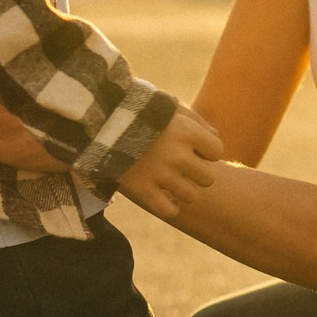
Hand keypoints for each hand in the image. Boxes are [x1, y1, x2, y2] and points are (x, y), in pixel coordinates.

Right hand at [113, 107, 223, 221]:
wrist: (98, 120)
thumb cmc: (138, 110)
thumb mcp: (168, 106)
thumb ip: (195, 120)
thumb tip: (216, 138)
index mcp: (186, 132)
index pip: (217, 151)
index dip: (206, 151)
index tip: (192, 148)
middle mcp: (176, 154)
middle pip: (208, 178)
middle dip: (196, 173)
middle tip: (180, 167)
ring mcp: (159, 174)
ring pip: (190, 196)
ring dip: (181, 190)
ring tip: (168, 180)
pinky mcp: (141, 189)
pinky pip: (168, 210)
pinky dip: (167, 206)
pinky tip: (160, 196)